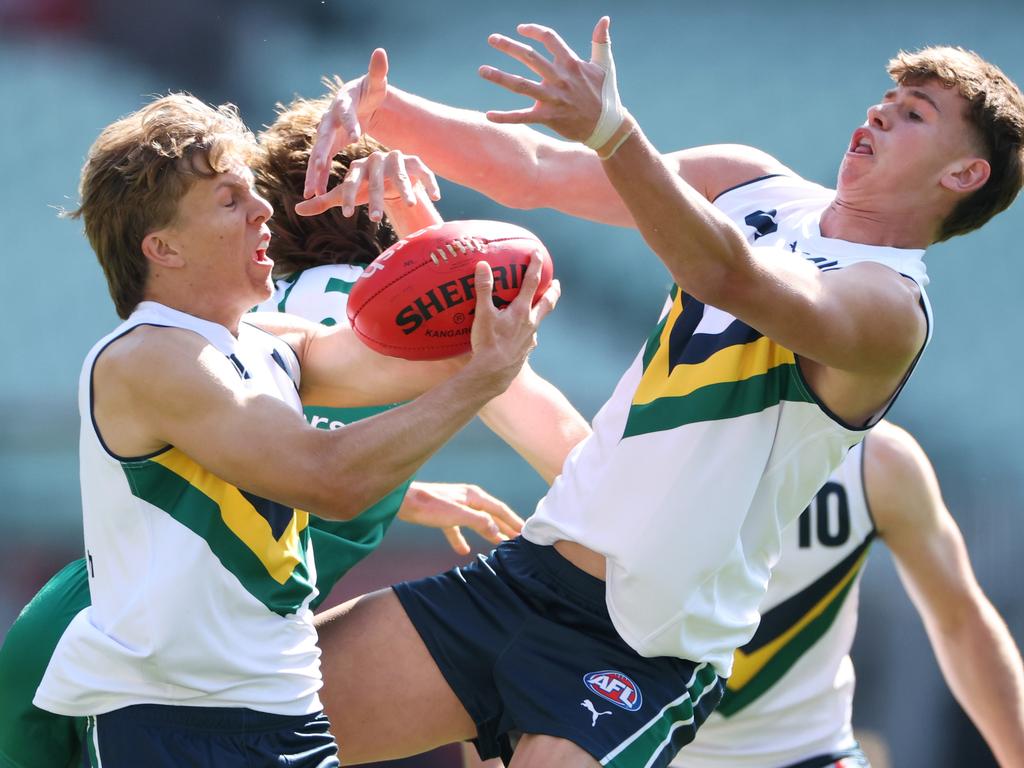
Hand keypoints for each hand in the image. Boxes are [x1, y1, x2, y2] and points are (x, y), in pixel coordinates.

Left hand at [295, 148, 439, 220]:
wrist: (390, 179)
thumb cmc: (365, 188)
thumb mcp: (344, 195)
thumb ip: (323, 202)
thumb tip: (297, 209)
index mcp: (358, 167)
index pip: (350, 182)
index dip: (348, 198)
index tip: (348, 216)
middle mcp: (376, 160)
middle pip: (375, 181)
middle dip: (376, 200)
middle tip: (375, 220)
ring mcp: (397, 160)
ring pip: (400, 175)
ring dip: (405, 189)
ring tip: (410, 204)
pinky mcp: (415, 162)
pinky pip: (423, 171)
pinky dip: (429, 182)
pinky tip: (435, 196)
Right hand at [304, 48, 390, 201]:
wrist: (359, 100)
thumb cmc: (370, 91)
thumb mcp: (377, 83)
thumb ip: (378, 72)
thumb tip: (380, 52)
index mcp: (343, 103)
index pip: (346, 113)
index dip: (349, 123)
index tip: (356, 136)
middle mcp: (330, 119)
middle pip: (324, 138)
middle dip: (321, 155)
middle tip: (320, 169)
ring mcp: (327, 134)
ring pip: (317, 156)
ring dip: (314, 175)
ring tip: (311, 193)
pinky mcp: (328, 146)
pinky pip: (321, 165)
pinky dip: (317, 180)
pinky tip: (315, 196)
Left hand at [397, 481, 523, 554]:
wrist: (402, 501)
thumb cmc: (429, 505)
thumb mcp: (457, 514)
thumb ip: (478, 522)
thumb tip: (497, 531)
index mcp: (474, 496)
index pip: (500, 509)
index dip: (513, 521)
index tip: (525, 531)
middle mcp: (467, 499)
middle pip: (491, 515)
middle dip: (505, 527)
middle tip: (518, 539)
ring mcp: (455, 507)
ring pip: (477, 522)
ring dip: (488, 533)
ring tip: (499, 544)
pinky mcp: (443, 515)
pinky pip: (457, 529)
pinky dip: (461, 539)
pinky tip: (463, 551)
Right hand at [467, 251, 559, 391]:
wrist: (493, 374)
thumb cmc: (488, 343)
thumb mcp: (482, 314)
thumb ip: (483, 290)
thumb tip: (482, 265)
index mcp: (522, 311)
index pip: (532, 282)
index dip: (534, 266)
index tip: (537, 253)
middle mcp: (531, 324)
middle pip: (547, 303)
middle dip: (552, 292)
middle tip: (556, 283)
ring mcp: (530, 339)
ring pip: (538, 322)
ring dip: (539, 313)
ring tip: (536, 310)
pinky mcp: (525, 353)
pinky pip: (529, 339)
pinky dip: (527, 334)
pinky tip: (520, 337)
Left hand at [478, 17, 616, 142]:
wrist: (608, 126)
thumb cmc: (606, 94)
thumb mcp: (605, 65)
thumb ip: (601, 41)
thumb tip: (605, 18)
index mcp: (572, 63)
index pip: (549, 39)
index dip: (534, 30)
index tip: (520, 29)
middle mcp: (560, 78)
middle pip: (530, 57)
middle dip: (509, 46)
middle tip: (492, 38)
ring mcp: (553, 98)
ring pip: (521, 85)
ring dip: (500, 77)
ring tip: (482, 70)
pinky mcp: (548, 117)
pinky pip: (523, 117)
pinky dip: (505, 117)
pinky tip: (488, 115)